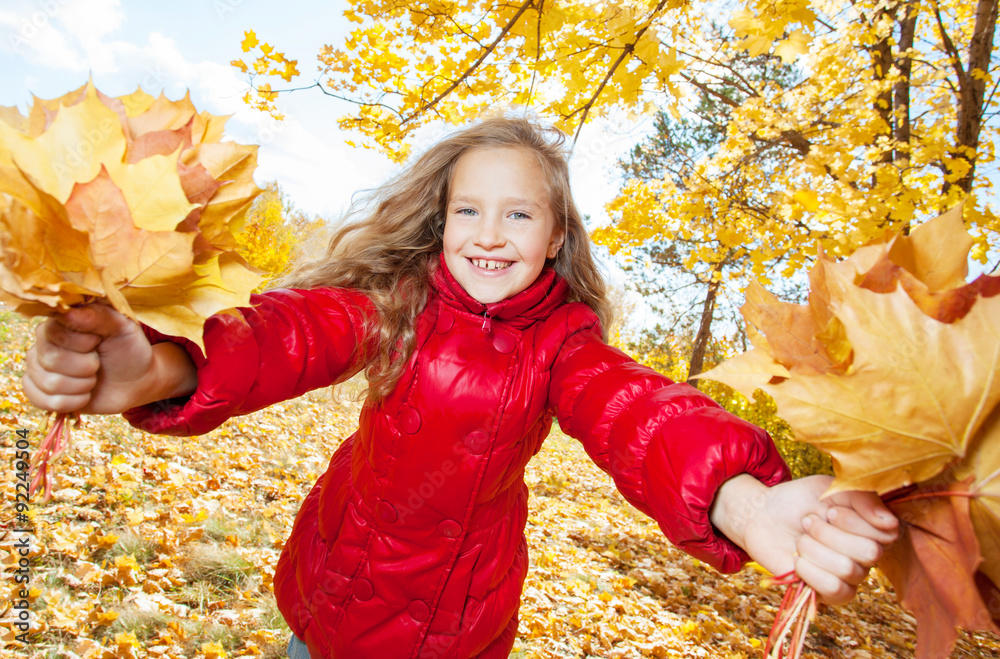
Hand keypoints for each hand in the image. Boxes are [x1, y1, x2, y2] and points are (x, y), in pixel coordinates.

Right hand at [23, 303, 193, 413]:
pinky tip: (85, 394)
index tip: (99, 342)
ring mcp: (38, 369)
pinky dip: (74, 402)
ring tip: (94, 377)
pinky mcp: (40, 392)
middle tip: (99, 363)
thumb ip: (98, 316)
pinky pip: (45, 402)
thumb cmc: (129, 350)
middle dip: (87, 366)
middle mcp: (43, 344)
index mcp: (60, 322)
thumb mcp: (123, 327)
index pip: (55, 332)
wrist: (135, 381)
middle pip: (51, 359)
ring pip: (50, 383)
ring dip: (83, 385)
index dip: (83, 343)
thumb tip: (69, 312)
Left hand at [712, 474, 898, 604]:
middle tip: (808, 522)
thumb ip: (863, 499)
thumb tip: (890, 522)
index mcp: (872, 528)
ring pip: (848, 570)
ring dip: (814, 549)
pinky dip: (809, 571)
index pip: (887, 533)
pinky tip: (798, 561)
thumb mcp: (831, 488)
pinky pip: (834, 590)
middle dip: (829, 533)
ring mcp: (849, 576)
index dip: (854, 521)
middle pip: (870, 553)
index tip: (829, 510)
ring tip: (801, 540)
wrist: (762, 516)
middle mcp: (866, 554)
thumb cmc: (799, 500)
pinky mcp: (829, 593)